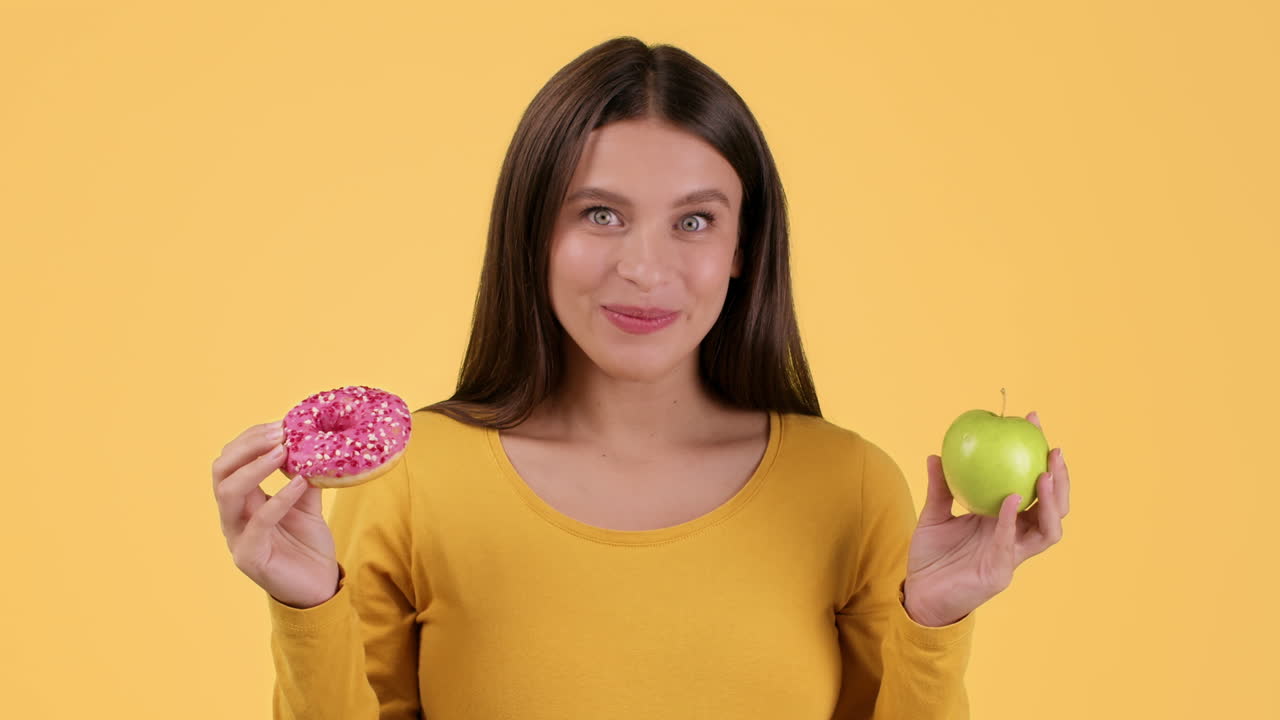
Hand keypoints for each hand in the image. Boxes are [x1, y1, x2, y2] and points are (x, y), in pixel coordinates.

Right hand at [212, 419, 339, 608]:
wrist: (320, 587)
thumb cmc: (308, 545)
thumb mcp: (307, 503)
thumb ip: (303, 476)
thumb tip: (311, 443)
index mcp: (243, 501)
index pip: (231, 461)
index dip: (251, 439)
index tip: (282, 424)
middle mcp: (233, 516)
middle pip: (221, 471)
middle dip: (247, 446)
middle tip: (280, 433)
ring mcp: (237, 536)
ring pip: (228, 492)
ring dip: (255, 466)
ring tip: (283, 450)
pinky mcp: (250, 556)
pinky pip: (259, 521)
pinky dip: (279, 498)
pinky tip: (299, 483)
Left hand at [902, 410, 1070, 625]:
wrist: (920, 594)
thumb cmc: (930, 558)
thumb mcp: (934, 516)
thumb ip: (940, 488)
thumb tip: (936, 453)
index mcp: (1005, 521)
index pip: (1032, 488)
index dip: (1039, 458)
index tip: (1034, 423)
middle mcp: (1015, 537)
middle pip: (1054, 507)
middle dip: (1060, 478)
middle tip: (1053, 449)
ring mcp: (1012, 555)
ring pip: (1049, 529)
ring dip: (1051, 502)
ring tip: (1045, 474)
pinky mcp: (1001, 572)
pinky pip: (1011, 543)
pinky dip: (1011, 520)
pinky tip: (1010, 498)